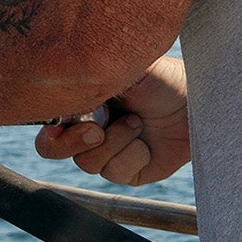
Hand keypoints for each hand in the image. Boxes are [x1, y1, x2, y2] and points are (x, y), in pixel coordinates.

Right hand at [34, 56, 191, 184]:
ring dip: (115, 141)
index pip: (45, 122)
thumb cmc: (160, 79)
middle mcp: (87, 129)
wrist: (196, 101)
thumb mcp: (120, 69)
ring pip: (87, 162)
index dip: (50, 126)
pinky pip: (116, 172)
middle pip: (52, 150)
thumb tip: (60, 77)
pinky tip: (147, 140)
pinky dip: (133, 154)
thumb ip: (88, 75)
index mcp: (80, 103)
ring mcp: (107, 152)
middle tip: (98, 128)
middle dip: (73, 141)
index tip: (66, 119)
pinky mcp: (128, 171)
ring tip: (138, 122)